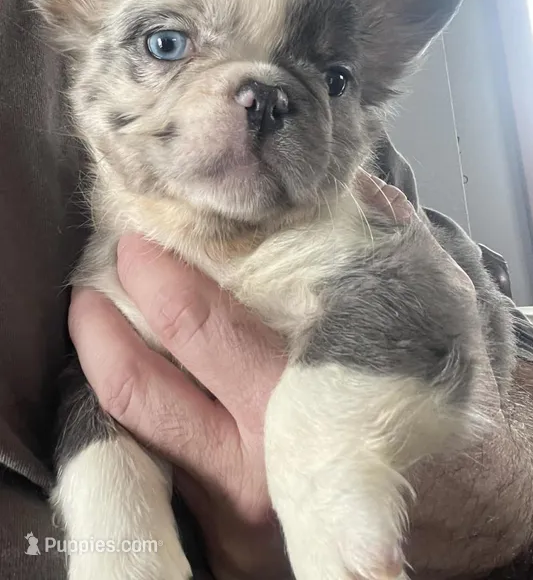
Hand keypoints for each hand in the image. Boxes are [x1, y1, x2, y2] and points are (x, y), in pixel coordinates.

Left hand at [69, 182, 532, 579]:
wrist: (461, 502)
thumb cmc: (437, 404)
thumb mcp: (430, 316)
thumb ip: (387, 250)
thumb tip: (351, 188)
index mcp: (302, 405)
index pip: (199, 327)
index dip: (155, 273)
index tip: (138, 237)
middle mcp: (254, 465)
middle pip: (139, 384)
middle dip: (100, 317)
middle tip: (102, 269)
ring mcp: (227, 507)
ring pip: (130, 424)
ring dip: (101, 357)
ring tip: (95, 308)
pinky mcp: (217, 532)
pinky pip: (148, 458)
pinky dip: (130, 404)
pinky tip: (133, 363)